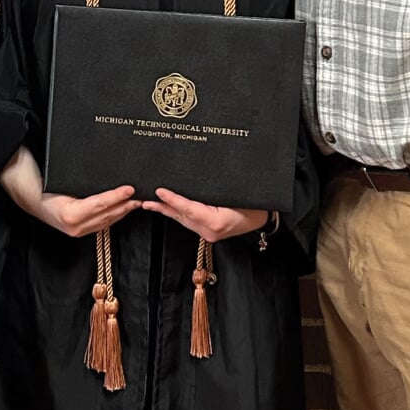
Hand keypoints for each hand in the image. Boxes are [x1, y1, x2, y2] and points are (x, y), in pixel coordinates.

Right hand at [0, 146, 139, 236]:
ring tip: (137, 198)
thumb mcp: (58, 176)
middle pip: (107, 215)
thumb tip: (98, 162)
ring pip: (106, 221)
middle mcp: (73, 227)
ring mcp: (76, 231)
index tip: (130, 189)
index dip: (116, 197)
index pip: (99, 205)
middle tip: (142, 192)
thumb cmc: (39, 183)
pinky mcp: (78, 230)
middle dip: (126, 204)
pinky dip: (113, 215)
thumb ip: (78, 174)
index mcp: (68, 214)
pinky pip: (101, 224)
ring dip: (123, 210)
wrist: (26, 196)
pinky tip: (122, 206)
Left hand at [141, 188, 267, 242]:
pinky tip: (164, 207)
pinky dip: (175, 213)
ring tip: (147, 202)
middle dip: (162, 205)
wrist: (265, 217)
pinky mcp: (207, 231)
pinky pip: (188, 221)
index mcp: (217, 222)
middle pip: (181, 215)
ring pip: (182, 219)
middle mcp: (209, 231)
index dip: (173, 200)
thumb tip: (196, 176)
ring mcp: (207, 233)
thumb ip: (216, 188)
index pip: (189, 209)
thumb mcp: (238, 193)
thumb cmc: (255, 204)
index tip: (159, 191)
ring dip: (165, 210)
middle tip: (144, 196)